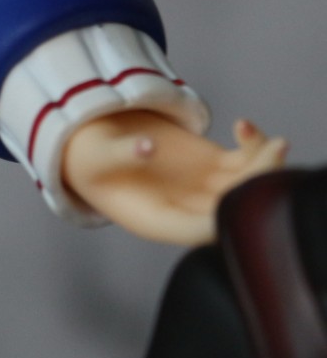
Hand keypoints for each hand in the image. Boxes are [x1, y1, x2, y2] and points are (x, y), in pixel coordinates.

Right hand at [61, 110, 287, 244]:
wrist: (95, 140)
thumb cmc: (88, 157)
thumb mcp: (95, 156)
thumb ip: (122, 153)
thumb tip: (147, 148)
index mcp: (154, 220)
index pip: (196, 230)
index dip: (223, 218)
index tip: (240, 193)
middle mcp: (183, 211)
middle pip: (230, 212)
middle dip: (256, 188)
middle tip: (269, 155)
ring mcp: (202, 188)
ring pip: (246, 188)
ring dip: (265, 167)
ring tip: (265, 140)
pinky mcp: (212, 165)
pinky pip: (246, 164)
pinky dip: (256, 147)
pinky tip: (243, 127)